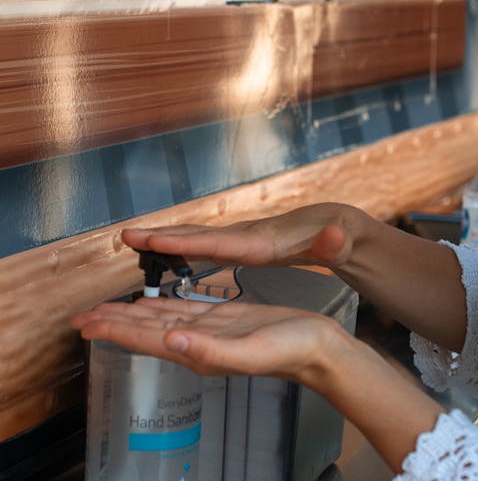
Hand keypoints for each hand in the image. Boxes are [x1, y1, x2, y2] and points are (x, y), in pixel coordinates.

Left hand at [71, 296, 339, 385]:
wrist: (318, 349)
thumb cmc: (290, 351)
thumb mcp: (249, 351)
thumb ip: (208, 350)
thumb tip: (169, 341)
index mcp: (197, 350)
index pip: (144, 339)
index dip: (112, 331)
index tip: (83, 326)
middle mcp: (196, 342)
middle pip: (143, 331)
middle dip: (111, 324)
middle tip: (79, 319)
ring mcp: (209, 331)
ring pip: (159, 321)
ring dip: (130, 316)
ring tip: (104, 312)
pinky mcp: (223, 320)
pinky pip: (182, 311)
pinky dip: (160, 307)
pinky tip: (151, 304)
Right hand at [119, 201, 467, 354]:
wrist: (349, 225)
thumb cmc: (345, 237)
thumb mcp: (347, 243)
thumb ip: (338, 242)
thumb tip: (334, 235)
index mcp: (269, 241)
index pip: (222, 243)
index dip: (187, 243)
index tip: (154, 239)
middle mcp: (253, 235)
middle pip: (203, 236)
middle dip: (164, 236)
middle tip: (125, 235)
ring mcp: (249, 237)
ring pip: (203, 238)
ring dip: (168, 240)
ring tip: (133, 241)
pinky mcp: (250, 244)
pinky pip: (212, 246)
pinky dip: (186, 247)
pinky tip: (168, 256)